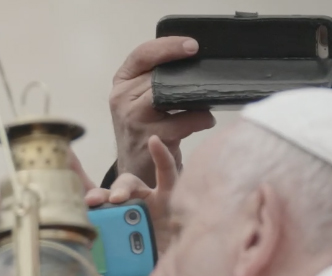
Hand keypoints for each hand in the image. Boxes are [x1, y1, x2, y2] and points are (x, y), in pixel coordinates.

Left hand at [87, 136, 178, 275]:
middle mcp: (128, 209)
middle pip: (108, 194)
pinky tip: (155, 142)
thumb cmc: (157, 264)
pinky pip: (167, 173)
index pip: (90, 206)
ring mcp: (148, 200)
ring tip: (117, 199)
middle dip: (98, 195)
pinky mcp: (169, 196)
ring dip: (122, 187)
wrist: (187, 262)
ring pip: (131, 184)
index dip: (74, 192)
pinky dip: (162, 157)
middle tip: (92, 202)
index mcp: (114, 225)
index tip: (53, 175)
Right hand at [110, 37, 214, 185]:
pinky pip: (183, 122)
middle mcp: (122, 100)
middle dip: (187, 75)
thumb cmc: (144, 132)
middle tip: (210, 77)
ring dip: (195, 97)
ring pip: (169, 96)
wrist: (134, 172)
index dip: (168, 47)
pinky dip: (200, 119)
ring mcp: (134, 120)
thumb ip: (155, 81)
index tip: (193, 46)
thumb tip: (193, 62)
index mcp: (121, 84)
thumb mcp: (140, 101)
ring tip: (208, 100)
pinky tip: (207, 120)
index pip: (142, 55)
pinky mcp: (151, 139)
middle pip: (158, 75)